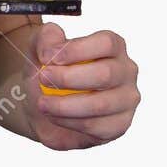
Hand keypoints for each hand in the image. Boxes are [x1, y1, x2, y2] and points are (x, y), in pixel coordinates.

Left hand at [26, 23, 139, 150]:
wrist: (45, 104)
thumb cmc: (49, 71)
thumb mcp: (40, 49)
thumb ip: (45, 39)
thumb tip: (50, 48)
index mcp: (113, 46)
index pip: (106, 43)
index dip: (76, 50)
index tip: (48, 58)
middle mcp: (126, 71)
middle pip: (105, 74)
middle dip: (68, 78)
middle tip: (42, 79)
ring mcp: (126, 99)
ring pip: (100, 104)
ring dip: (64, 105)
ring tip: (42, 103)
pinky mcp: (119, 124)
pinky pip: (96, 127)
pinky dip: (69, 122)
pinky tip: (53, 117)